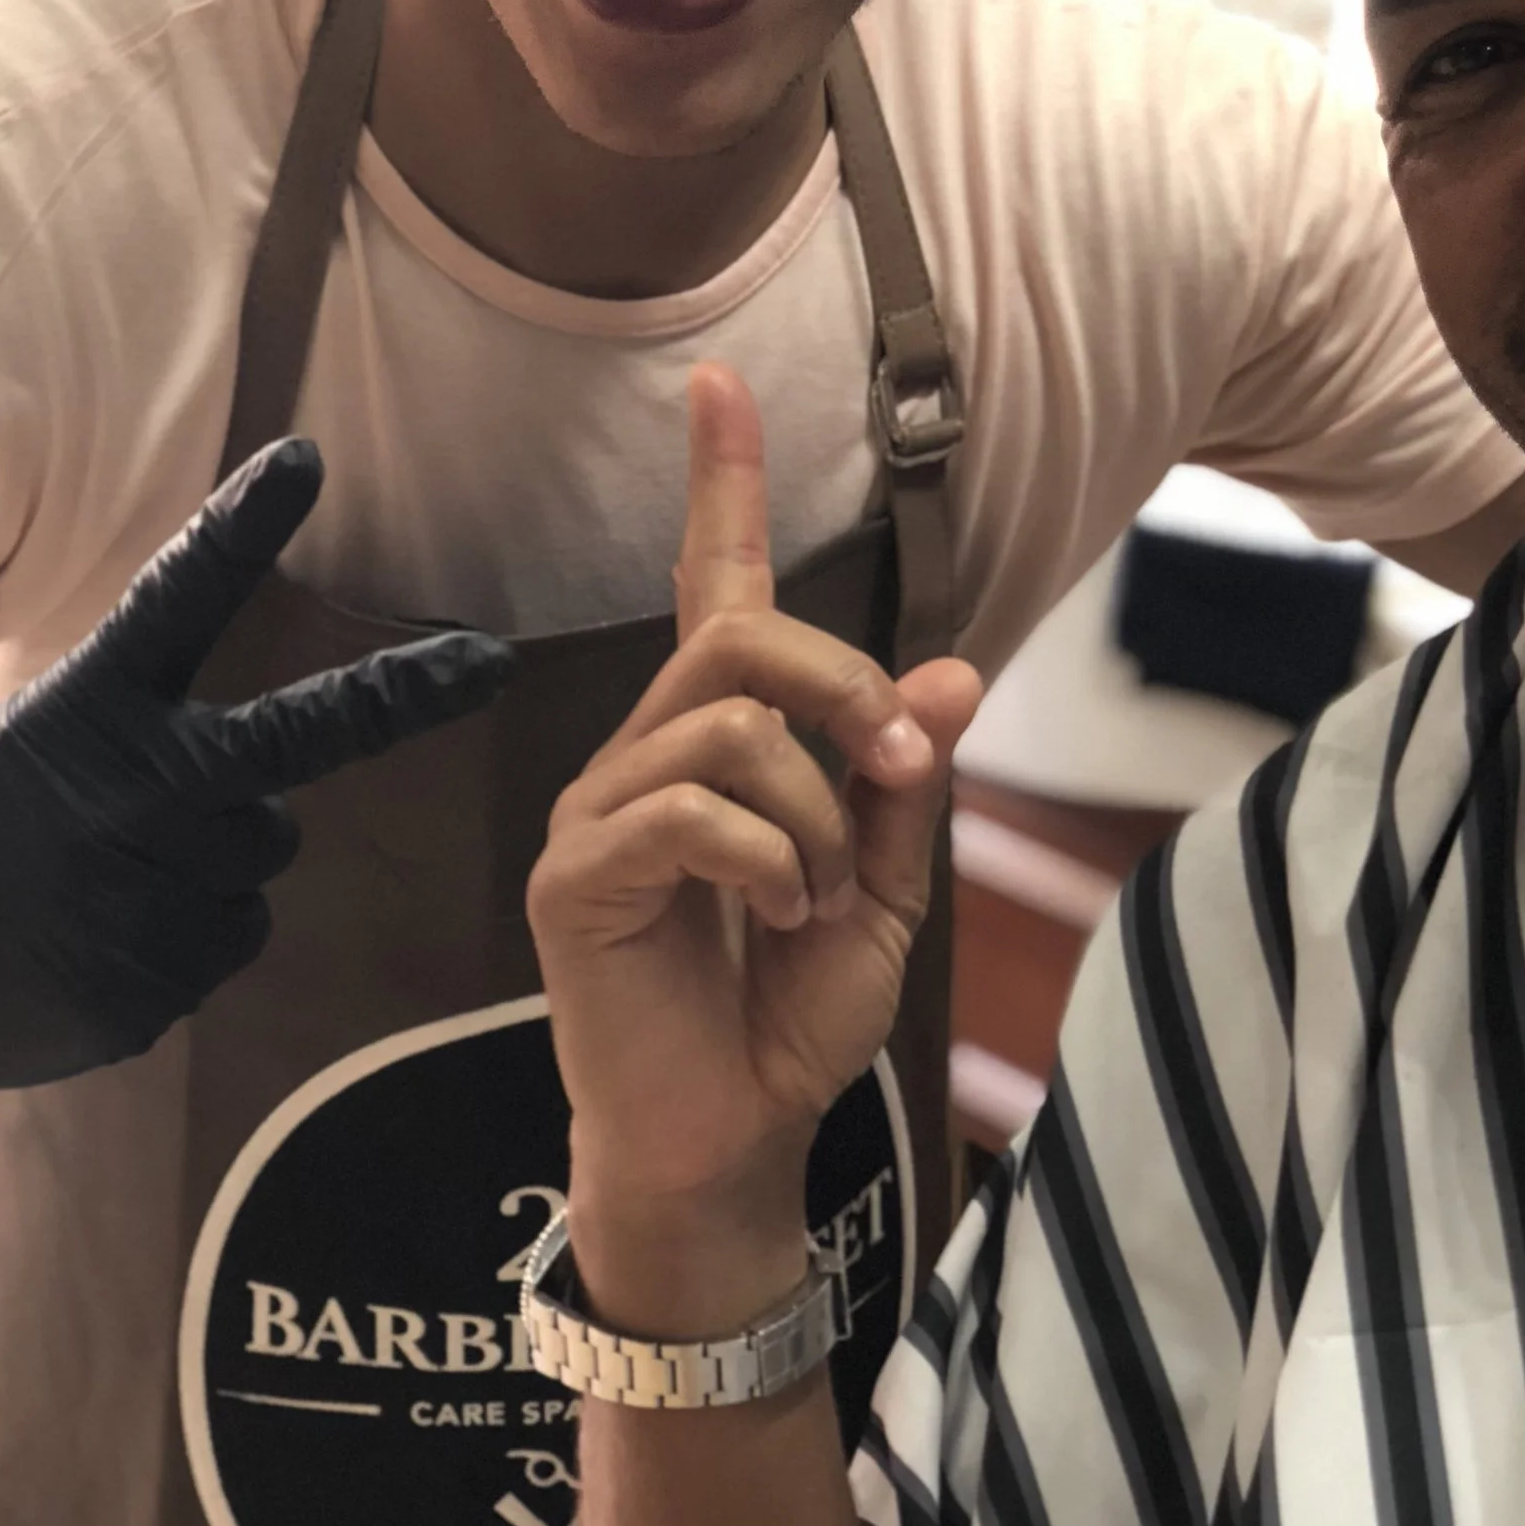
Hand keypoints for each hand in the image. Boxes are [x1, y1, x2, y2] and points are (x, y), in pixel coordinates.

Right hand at [0, 438, 513, 1129]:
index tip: (304, 459)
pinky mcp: (160, 985)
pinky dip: (181, 940)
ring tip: (105, 882)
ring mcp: (154, 895)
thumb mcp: (26, 744)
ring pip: (261, 861)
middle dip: (401, 698)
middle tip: (488, 664)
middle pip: (299, 743)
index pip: (173, 599)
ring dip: (212, 865)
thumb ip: (139, 733)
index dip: (241, 527)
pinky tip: (97, 943)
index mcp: (86, 713)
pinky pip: (226, 941)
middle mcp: (135, 794)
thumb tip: (268, 778)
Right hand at [529, 364, 980, 1271]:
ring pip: (727, 724)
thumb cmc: (792, 1018)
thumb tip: (949, 674)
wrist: (732, 1143)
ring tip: (823, 897)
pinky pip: (685, 812)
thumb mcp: (885, 892)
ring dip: (815, 811)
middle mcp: (645, 755)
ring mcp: (600, 813)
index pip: (712, 585)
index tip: (716, 382)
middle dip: (842, 687)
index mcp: (716, 743)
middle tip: (894, 777)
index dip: (719, 484)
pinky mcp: (575, 879)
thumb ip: (905, 787)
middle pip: (739, 636)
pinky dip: (767, 861)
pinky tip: (781, 921)